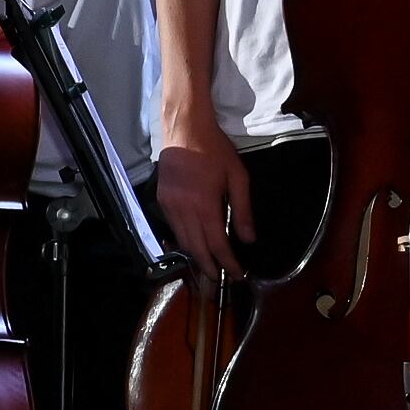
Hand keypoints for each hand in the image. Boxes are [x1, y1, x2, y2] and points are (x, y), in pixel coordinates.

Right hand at [156, 138, 255, 281]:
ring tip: (209, 268)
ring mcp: (169, 206)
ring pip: (182, 241)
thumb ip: (243, 210)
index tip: (238, 275)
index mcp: (205, 205)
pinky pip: (174, 228)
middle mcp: (183, 210)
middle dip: (209, 268)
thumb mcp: (238, 177)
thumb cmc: (215, 150)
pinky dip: (184, 241)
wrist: (184, 129)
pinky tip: (194, 245)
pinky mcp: (161, 201)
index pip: (216, 244)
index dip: (228, 263)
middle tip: (220, 280)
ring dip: (196, 257)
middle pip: (196, 248)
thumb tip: (248, 239)